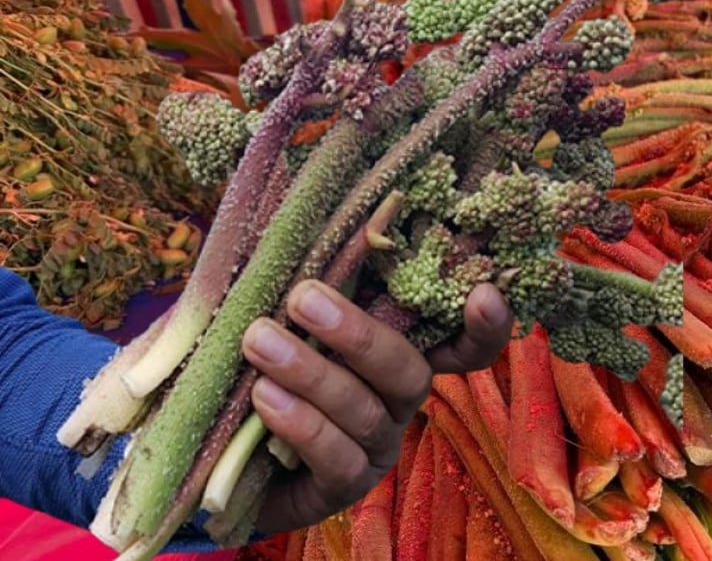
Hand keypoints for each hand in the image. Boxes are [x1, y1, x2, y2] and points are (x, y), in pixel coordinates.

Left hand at [240, 279, 513, 533]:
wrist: (219, 451)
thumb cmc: (261, 363)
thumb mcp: (287, 319)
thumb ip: (309, 287)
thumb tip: (304, 228)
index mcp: (401, 352)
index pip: (466, 344)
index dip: (487, 326)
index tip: (483, 293)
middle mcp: (400, 401)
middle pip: (409, 373)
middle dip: (358, 336)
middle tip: (302, 297)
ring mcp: (377, 448)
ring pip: (364, 412)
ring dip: (310, 373)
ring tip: (259, 339)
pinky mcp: (344, 487)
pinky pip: (336, 458)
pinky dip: (301, 423)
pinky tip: (264, 394)